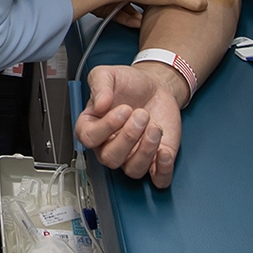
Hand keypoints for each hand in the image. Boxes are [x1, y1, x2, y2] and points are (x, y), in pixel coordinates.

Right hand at [76, 62, 185, 186]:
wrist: (156, 87)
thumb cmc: (130, 84)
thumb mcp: (108, 74)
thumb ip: (99, 84)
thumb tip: (99, 104)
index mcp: (93, 126)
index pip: (88, 138)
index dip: (105, 127)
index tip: (123, 109)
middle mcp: (110, 145)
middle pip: (110, 158)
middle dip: (128, 137)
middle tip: (141, 114)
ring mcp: (132, 156)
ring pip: (133, 170)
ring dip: (146, 150)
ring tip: (154, 127)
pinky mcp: (155, 161)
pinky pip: (158, 179)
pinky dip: (162, 170)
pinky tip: (164, 151)